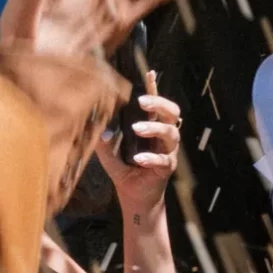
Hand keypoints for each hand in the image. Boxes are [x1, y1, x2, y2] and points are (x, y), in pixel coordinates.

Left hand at [101, 81, 179, 215]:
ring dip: (154, 128)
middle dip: (159, 103)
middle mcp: (163, 138)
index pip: (156, 106)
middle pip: (171, 114)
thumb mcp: (110, 156)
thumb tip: (101, 129)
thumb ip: (105, 143)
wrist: (135, 199)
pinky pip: (163, 160)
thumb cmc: (126, 173)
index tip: (149, 73)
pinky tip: (139, 158)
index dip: (154, 89)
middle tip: (142, 101)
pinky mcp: (167, 168)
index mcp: (152, 130)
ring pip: (171, 133)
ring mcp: (168, 152)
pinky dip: (151, 157)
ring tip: (137, 129)